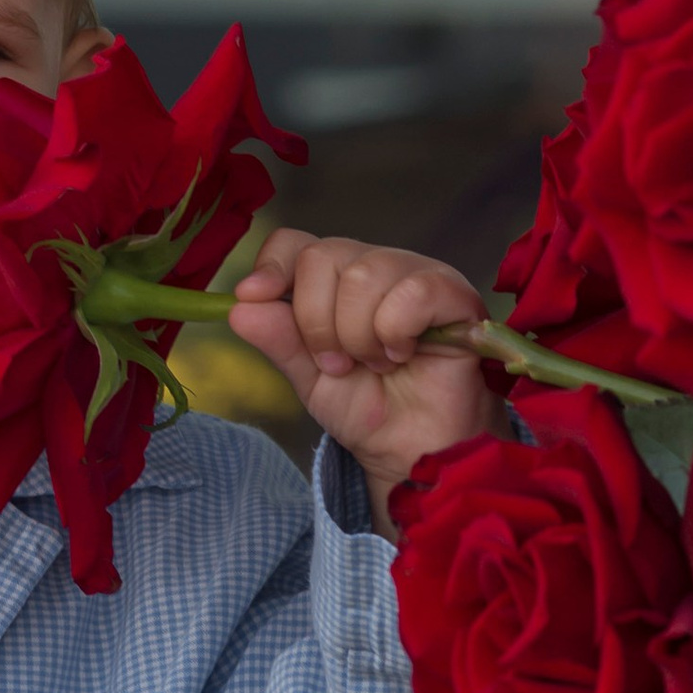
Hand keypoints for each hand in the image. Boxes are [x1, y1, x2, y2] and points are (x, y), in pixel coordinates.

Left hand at [226, 230, 489, 528]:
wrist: (415, 450)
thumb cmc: (370, 409)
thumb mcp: (310, 378)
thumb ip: (279, 341)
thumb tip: (238, 308)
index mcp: (339, 280)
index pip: (296, 243)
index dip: (271, 266)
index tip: (253, 297)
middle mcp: (377, 266)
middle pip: (322, 256)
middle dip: (317, 322)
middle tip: (339, 364)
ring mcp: (418, 274)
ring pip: (363, 274)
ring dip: (358, 335)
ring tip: (375, 366)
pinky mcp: (455, 294)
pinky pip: (412, 292)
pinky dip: (396, 332)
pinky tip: (405, 356)